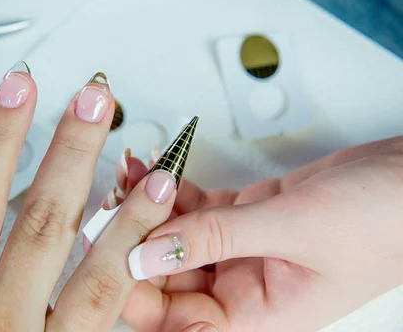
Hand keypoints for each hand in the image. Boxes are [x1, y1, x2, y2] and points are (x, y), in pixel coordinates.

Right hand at [0, 65, 180, 330]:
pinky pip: (109, 324)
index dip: (2, 133)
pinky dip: (137, 281)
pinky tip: (158, 247)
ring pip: (93, 274)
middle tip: (98, 99)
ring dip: (131, 217)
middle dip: (72, 151)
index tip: (22, 86)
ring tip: (162, 172)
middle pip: (42, 218)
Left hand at [112, 139, 402, 331]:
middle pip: (166, 275)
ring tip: (131, 176)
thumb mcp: (295, 229)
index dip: (138, 288)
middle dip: (135, 239)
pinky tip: (156, 169)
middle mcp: (242, 288)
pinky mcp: (240, 217)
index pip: (178, 319)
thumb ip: (218, 239)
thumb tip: (147, 252)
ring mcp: (238, 250)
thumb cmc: (382, 221)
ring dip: (150, 207)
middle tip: (111, 204)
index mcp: (257, 316)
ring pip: (175, 236)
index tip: (111, 250)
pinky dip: (174, 189)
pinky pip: (195, 208)